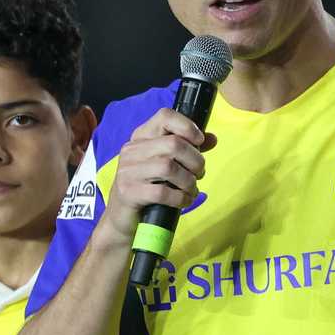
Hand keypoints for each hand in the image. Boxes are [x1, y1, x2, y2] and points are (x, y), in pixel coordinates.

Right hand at [99, 108, 216, 246]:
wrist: (123, 218)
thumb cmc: (148, 187)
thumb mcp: (166, 164)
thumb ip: (188, 149)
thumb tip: (212, 138)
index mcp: (141, 137)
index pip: (165, 116)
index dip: (187, 126)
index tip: (199, 142)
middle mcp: (132, 150)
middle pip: (174, 144)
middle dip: (195, 161)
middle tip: (199, 174)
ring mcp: (128, 171)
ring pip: (169, 167)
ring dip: (189, 181)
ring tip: (191, 190)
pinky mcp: (128, 193)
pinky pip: (162, 192)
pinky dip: (180, 198)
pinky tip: (183, 201)